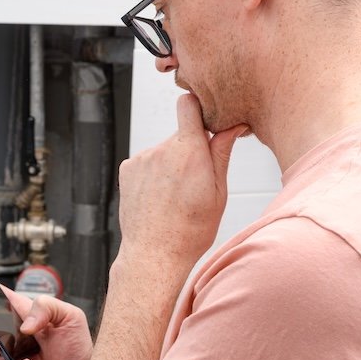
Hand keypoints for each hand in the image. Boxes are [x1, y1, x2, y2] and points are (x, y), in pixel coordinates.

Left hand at [116, 93, 247, 266]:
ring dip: (171, 164)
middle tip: (196, 181)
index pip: (188, 105)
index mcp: (189, 152)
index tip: (206, 119)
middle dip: (190, 149)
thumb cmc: (192, 229)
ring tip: (175, 196)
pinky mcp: (127, 169)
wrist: (154, 253)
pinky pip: (147, 162)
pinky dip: (154, 173)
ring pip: (164, 151)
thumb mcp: (218, 192)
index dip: (198, 108)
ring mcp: (141, 158)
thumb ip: (221, 153)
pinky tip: (158, 197)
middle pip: (180, 135)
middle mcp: (161, 149)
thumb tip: (233, 125)